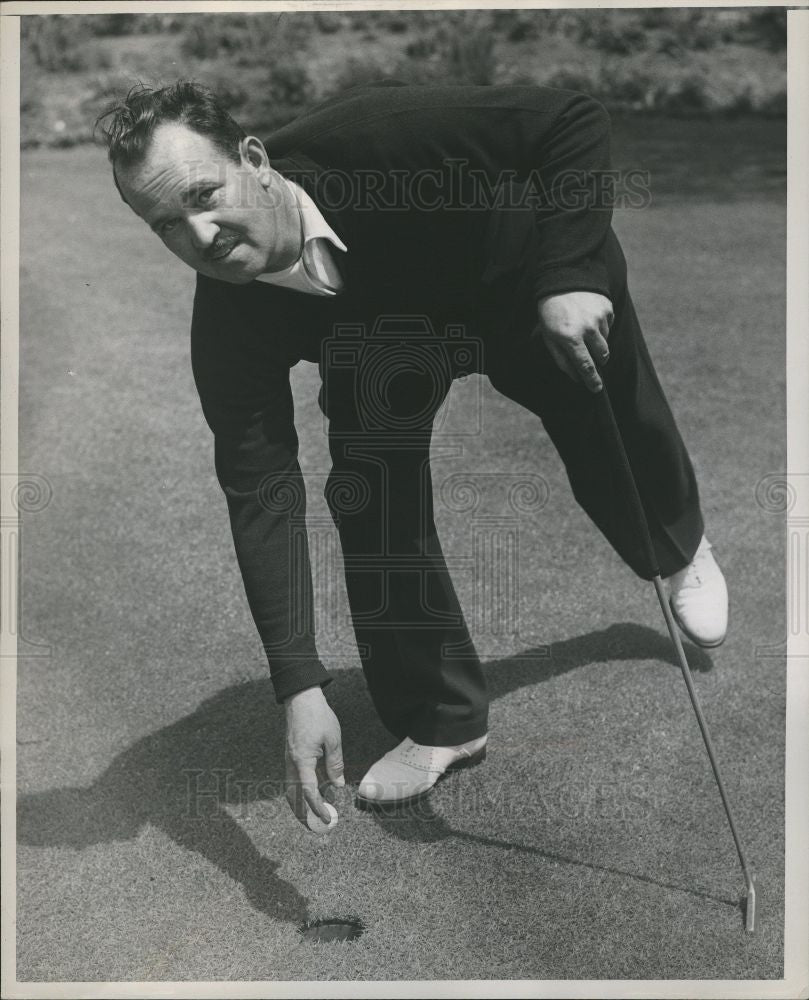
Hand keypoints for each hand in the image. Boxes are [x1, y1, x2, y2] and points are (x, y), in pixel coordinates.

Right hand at [284, 685, 343, 827]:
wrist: (301, 698)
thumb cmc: (318, 716)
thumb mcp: (332, 740)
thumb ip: (335, 765)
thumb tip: (337, 786)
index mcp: (301, 760)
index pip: (308, 792)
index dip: (317, 808)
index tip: (327, 818)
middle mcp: (291, 763)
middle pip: (293, 796)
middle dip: (302, 814)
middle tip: (315, 827)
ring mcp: (289, 760)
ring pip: (291, 789)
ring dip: (300, 804)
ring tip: (314, 816)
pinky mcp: (291, 756)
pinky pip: (294, 779)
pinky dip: (301, 791)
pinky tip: (315, 793)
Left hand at [536, 291, 613, 392]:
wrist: (561, 280)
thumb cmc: (551, 314)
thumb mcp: (549, 338)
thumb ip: (563, 360)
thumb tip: (577, 378)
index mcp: (570, 338)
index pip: (585, 366)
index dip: (592, 380)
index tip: (596, 389)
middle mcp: (587, 329)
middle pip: (602, 356)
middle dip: (597, 360)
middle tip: (589, 355)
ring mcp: (599, 317)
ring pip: (605, 341)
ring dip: (597, 341)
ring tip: (582, 328)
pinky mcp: (607, 307)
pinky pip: (608, 325)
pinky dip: (600, 326)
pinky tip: (588, 316)